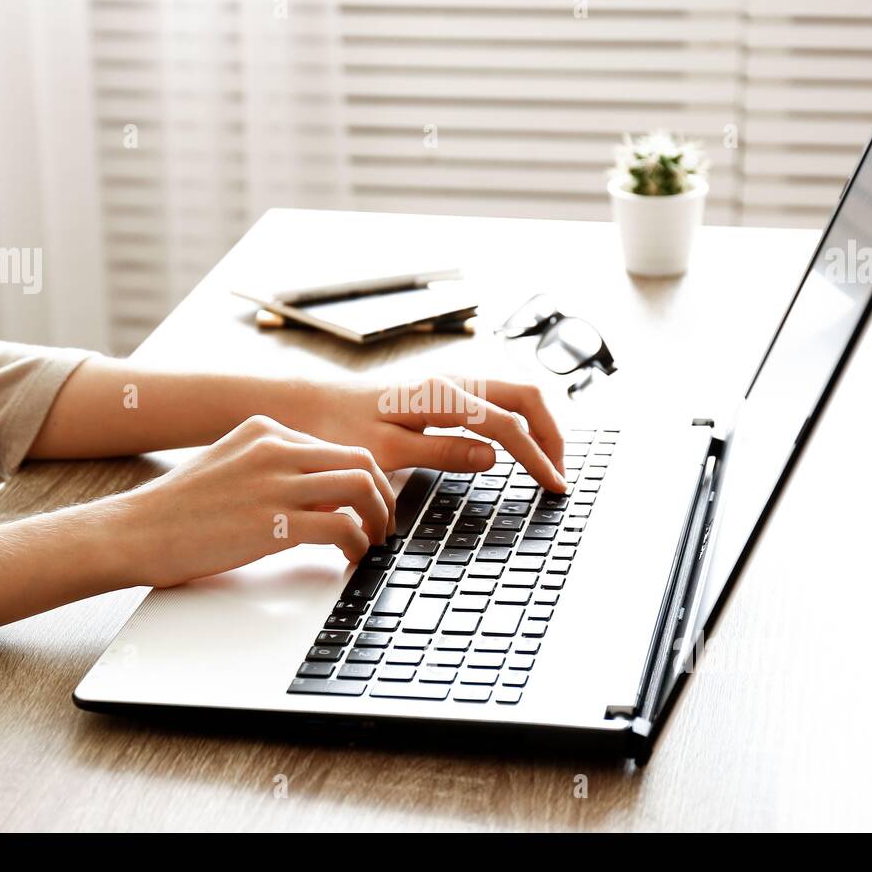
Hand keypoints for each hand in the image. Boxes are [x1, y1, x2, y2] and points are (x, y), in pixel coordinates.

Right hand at [110, 415, 395, 586]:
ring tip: (374, 544)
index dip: (363, 480)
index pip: (337, 447)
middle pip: (361, 461)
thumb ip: (273, 471)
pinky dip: (359, 545)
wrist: (132, 532)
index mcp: (264, 430)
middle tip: (383, 526)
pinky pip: (342, 527)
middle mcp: (275, 447)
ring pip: (361, 487)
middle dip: (383, 496)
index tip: (369, 506)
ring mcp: (274, 483)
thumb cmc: (176, 511)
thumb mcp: (229, 467)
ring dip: (378, 520)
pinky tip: (351, 558)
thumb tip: (321, 495)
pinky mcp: (273, 522)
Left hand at [270, 375, 566, 491]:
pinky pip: (497, 399)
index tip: (555, 488)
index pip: (508, 425)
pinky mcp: (443, 392)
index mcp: (440, 396)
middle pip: (526, 397)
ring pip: (514, 394)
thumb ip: (442, 451)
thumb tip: (494, 456)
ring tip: (549, 463)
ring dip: (539, 425)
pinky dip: (520, 420)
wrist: (309, 406)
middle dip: (553, 434)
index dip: (537, 457)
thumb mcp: (387, 451)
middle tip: (562, 475)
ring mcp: (450, 384)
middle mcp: (451, 382)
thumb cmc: (339, 430)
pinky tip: (519, 445)